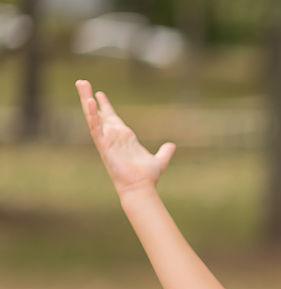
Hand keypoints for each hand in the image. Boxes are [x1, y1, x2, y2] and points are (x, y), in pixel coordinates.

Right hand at [76, 79, 175, 196]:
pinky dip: (92, 115)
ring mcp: (107, 140)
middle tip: (81, 82)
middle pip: (98, 113)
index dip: (105, 105)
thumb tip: (172, 146)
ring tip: (81, 84)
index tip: (99, 93)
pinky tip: (89, 102)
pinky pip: (95, 127)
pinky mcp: (104, 145)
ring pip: (93, 116)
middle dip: (89, 97)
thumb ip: (165, 152)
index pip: (111, 117)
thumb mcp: (159, 160)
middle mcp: (113, 136)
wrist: (141, 187)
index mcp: (124, 137)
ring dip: (86, 100)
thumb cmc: (147, 177)